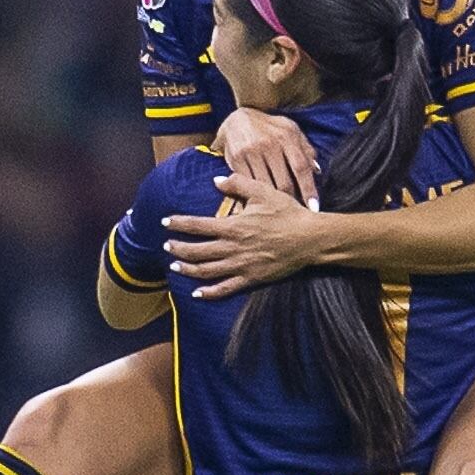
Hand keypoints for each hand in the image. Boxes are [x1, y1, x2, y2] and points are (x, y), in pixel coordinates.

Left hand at [165, 177, 334, 299]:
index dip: (178, 224)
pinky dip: (209, 292)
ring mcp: (241, 265)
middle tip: (167, 245)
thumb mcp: (264, 191)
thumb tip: (217, 180)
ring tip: (175, 267)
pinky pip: (225, 288)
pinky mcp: (251, 279)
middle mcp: (233, 247)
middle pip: (196, 251)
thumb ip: (238, 184)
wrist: (309, 239)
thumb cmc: (288, 213)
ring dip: (187, 269)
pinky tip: (197, 293)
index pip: (197, 225)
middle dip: (178, 248)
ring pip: (206, 271)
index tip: (165, 222)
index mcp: (233, 225)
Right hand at [215, 108, 317, 204]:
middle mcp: (269, 144)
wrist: (237, 120)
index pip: (301, 167)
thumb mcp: (290, 130)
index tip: (314, 207)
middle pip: (284, 182)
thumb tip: (317, 171)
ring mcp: (251, 152)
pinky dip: (256, 194)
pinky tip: (260, 200)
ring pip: (266, 186)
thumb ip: (305, 149)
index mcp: (286, 137)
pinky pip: (249, 184)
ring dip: (274, 200)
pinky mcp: (236, 159)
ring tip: (279, 208)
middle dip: (292, 199)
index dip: (309, 189)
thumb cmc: (269, 128)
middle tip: (296, 209)